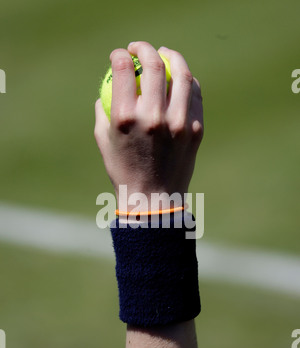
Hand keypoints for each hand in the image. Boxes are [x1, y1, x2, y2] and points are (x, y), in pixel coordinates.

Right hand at [94, 41, 203, 210]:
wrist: (153, 198)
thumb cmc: (123, 169)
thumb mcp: (103, 139)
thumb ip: (105, 109)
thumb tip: (112, 84)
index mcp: (125, 118)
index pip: (123, 69)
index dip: (119, 55)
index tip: (119, 55)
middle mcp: (153, 117)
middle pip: (153, 64)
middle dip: (144, 47)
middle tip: (140, 48)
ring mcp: (178, 123)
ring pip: (181, 74)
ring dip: (171, 56)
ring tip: (165, 54)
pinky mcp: (196, 129)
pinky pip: (194, 95)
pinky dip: (187, 81)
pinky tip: (180, 78)